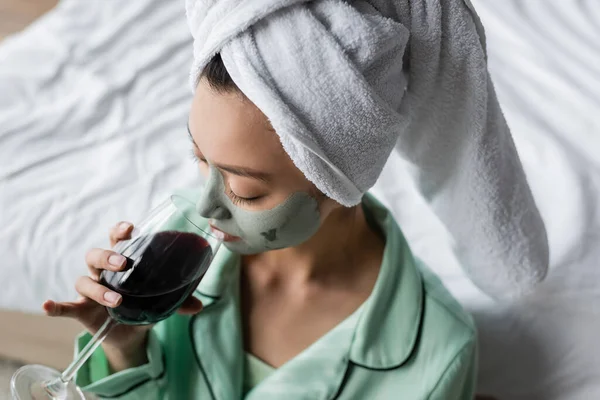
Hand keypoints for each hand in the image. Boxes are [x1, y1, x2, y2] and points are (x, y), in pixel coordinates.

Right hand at [43, 222, 203, 362]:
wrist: (131, 332)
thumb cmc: (145, 304)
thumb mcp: (163, 301)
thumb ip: (179, 301)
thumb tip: (201, 305)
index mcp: (123, 261)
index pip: (116, 238)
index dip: (119, 230)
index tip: (128, 228)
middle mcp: (103, 271)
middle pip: (96, 254)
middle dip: (108, 255)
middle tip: (125, 263)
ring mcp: (91, 290)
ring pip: (85, 280)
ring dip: (99, 288)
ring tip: (117, 300)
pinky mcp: (82, 310)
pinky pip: (65, 306)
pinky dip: (56, 306)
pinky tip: (49, 305)